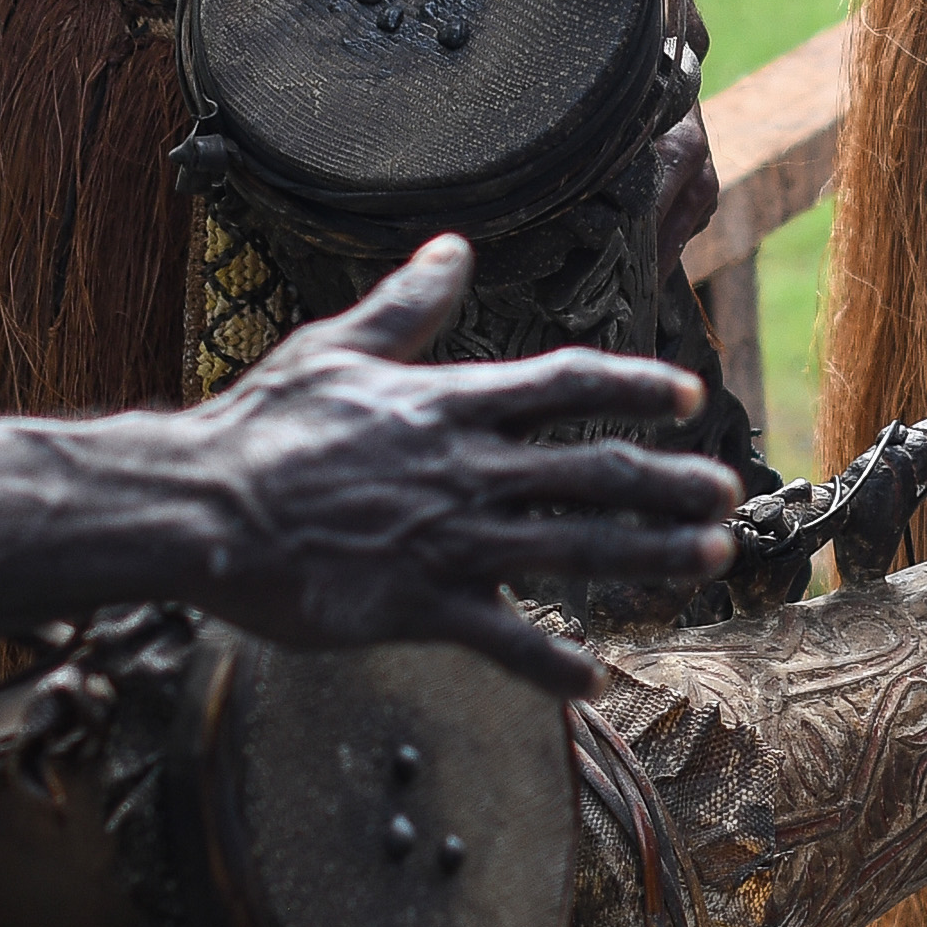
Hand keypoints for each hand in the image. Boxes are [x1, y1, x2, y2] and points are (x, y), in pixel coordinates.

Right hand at [193, 238, 742, 694]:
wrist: (200, 505)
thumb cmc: (261, 426)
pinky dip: (548, 660)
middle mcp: (465, 468)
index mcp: (449, 403)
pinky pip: (500, 638)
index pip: (565, 384)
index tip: (686, 392)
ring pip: (571, 549)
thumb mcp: (337, 348)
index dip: (632, 386)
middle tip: (726, 494)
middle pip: (592, 472)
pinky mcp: (416, 604)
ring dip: (647, 556)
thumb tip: (453, 248)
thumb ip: (407, 304)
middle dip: (669, 483)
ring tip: (706, 560)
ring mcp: (447, 539)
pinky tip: (592, 678)